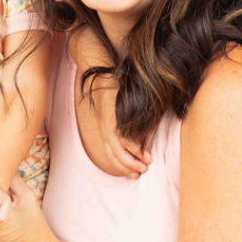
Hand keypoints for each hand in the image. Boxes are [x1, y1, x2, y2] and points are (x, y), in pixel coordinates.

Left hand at [71, 23, 148, 177]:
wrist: (97, 68)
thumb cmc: (109, 83)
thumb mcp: (116, 102)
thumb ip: (123, 113)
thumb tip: (136, 121)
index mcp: (104, 126)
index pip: (112, 151)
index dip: (122, 163)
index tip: (133, 171)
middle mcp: (103, 128)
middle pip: (114, 155)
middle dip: (127, 166)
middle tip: (139, 174)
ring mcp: (106, 124)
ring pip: (118, 150)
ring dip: (131, 161)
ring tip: (144, 166)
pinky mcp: (110, 118)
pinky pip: (121, 138)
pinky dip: (132, 148)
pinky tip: (142, 153)